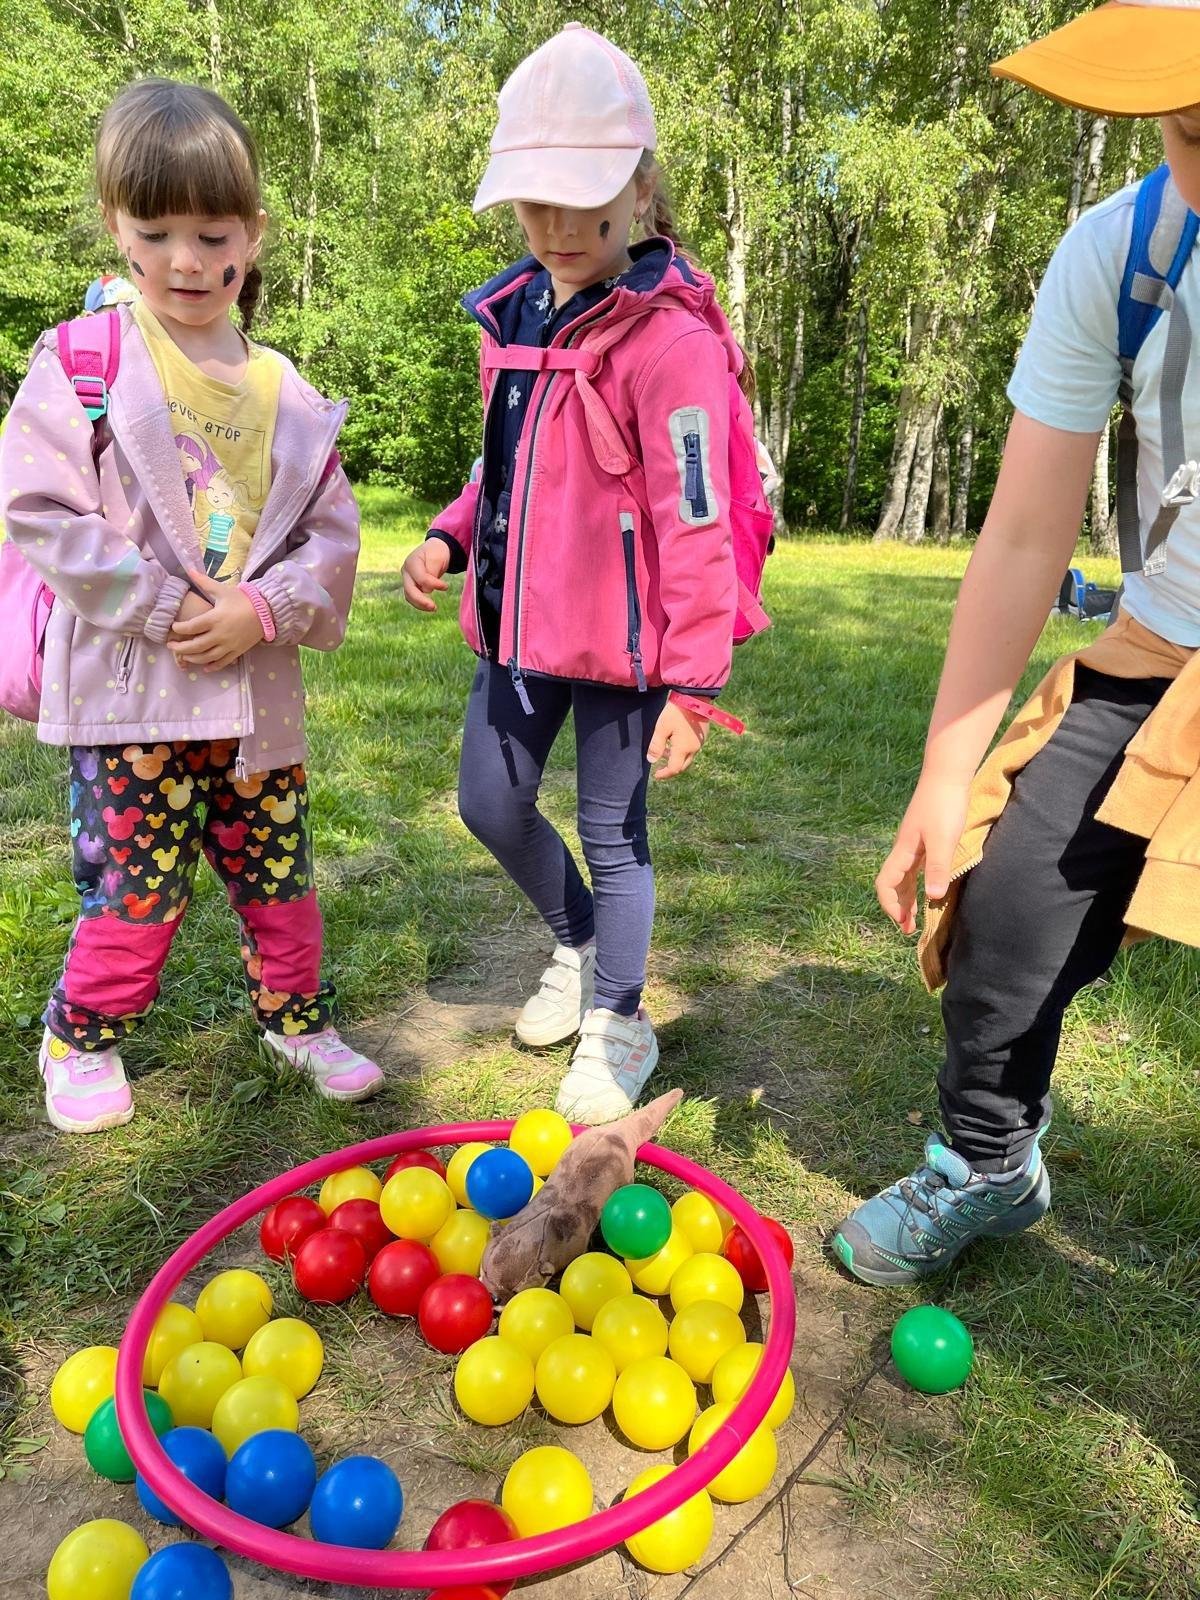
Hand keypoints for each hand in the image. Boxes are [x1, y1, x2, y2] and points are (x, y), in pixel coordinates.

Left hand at [168, 570, 263, 671]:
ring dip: (192, 658)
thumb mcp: (222, 590)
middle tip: (171, 645)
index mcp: (214, 618)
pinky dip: (212, 667)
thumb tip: (189, 569)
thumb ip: (204, 582)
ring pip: (206, 657)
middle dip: (180, 647)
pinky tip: (204, 667)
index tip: (173, 628)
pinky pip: (222, 662)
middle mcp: (220, 634)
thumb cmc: (243, 600)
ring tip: (184, 656)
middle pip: (195, 646)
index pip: (191, 627)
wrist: (266, 612)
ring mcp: (228, 645)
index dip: (179, 629)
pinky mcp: (237, 652)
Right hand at [402, 538, 451, 611]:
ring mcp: (407, 579)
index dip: (434, 584)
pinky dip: (420, 604)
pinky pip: (412, 597)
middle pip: (409, 590)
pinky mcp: (410, 585)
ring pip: (409, 596)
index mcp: (411, 562)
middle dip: (421, 601)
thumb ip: (431, 572)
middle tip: (434, 607)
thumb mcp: (436, 558)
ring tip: (434, 608)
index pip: (421, 578)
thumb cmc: (436, 552)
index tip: (446, 587)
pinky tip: (429, 606)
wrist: (434, 550)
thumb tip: (426, 591)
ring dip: (420, 605)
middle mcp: (406, 571)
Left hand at [647, 701, 707, 780]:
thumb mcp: (662, 728)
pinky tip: (674, 742)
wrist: (694, 697)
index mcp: (683, 749)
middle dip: (671, 769)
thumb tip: (652, 760)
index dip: (664, 774)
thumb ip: (656, 746)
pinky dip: (682, 751)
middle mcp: (694, 748)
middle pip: (683, 766)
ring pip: (688, 758)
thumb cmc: (676, 712)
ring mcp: (700, 742)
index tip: (655, 775)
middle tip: (660, 767)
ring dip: (676, 759)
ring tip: (664, 751)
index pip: (674, 769)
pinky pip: (692, 749)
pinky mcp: (703, 735)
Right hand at [875, 771, 971, 934]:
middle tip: (909, 928)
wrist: (947, 774)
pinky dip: (917, 882)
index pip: (886, 884)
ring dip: (907, 896)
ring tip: (916, 914)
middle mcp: (905, 849)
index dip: (891, 906)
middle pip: (893, 883)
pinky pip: (914, 867)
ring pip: (903, 876)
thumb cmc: (944, 805)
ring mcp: (914, 843)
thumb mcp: (943, 840)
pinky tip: (928, 886)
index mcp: (904, 851)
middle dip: (898, 907)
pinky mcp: (925, 837)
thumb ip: (937, 868)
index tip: (904, 923)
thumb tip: (931, 898)